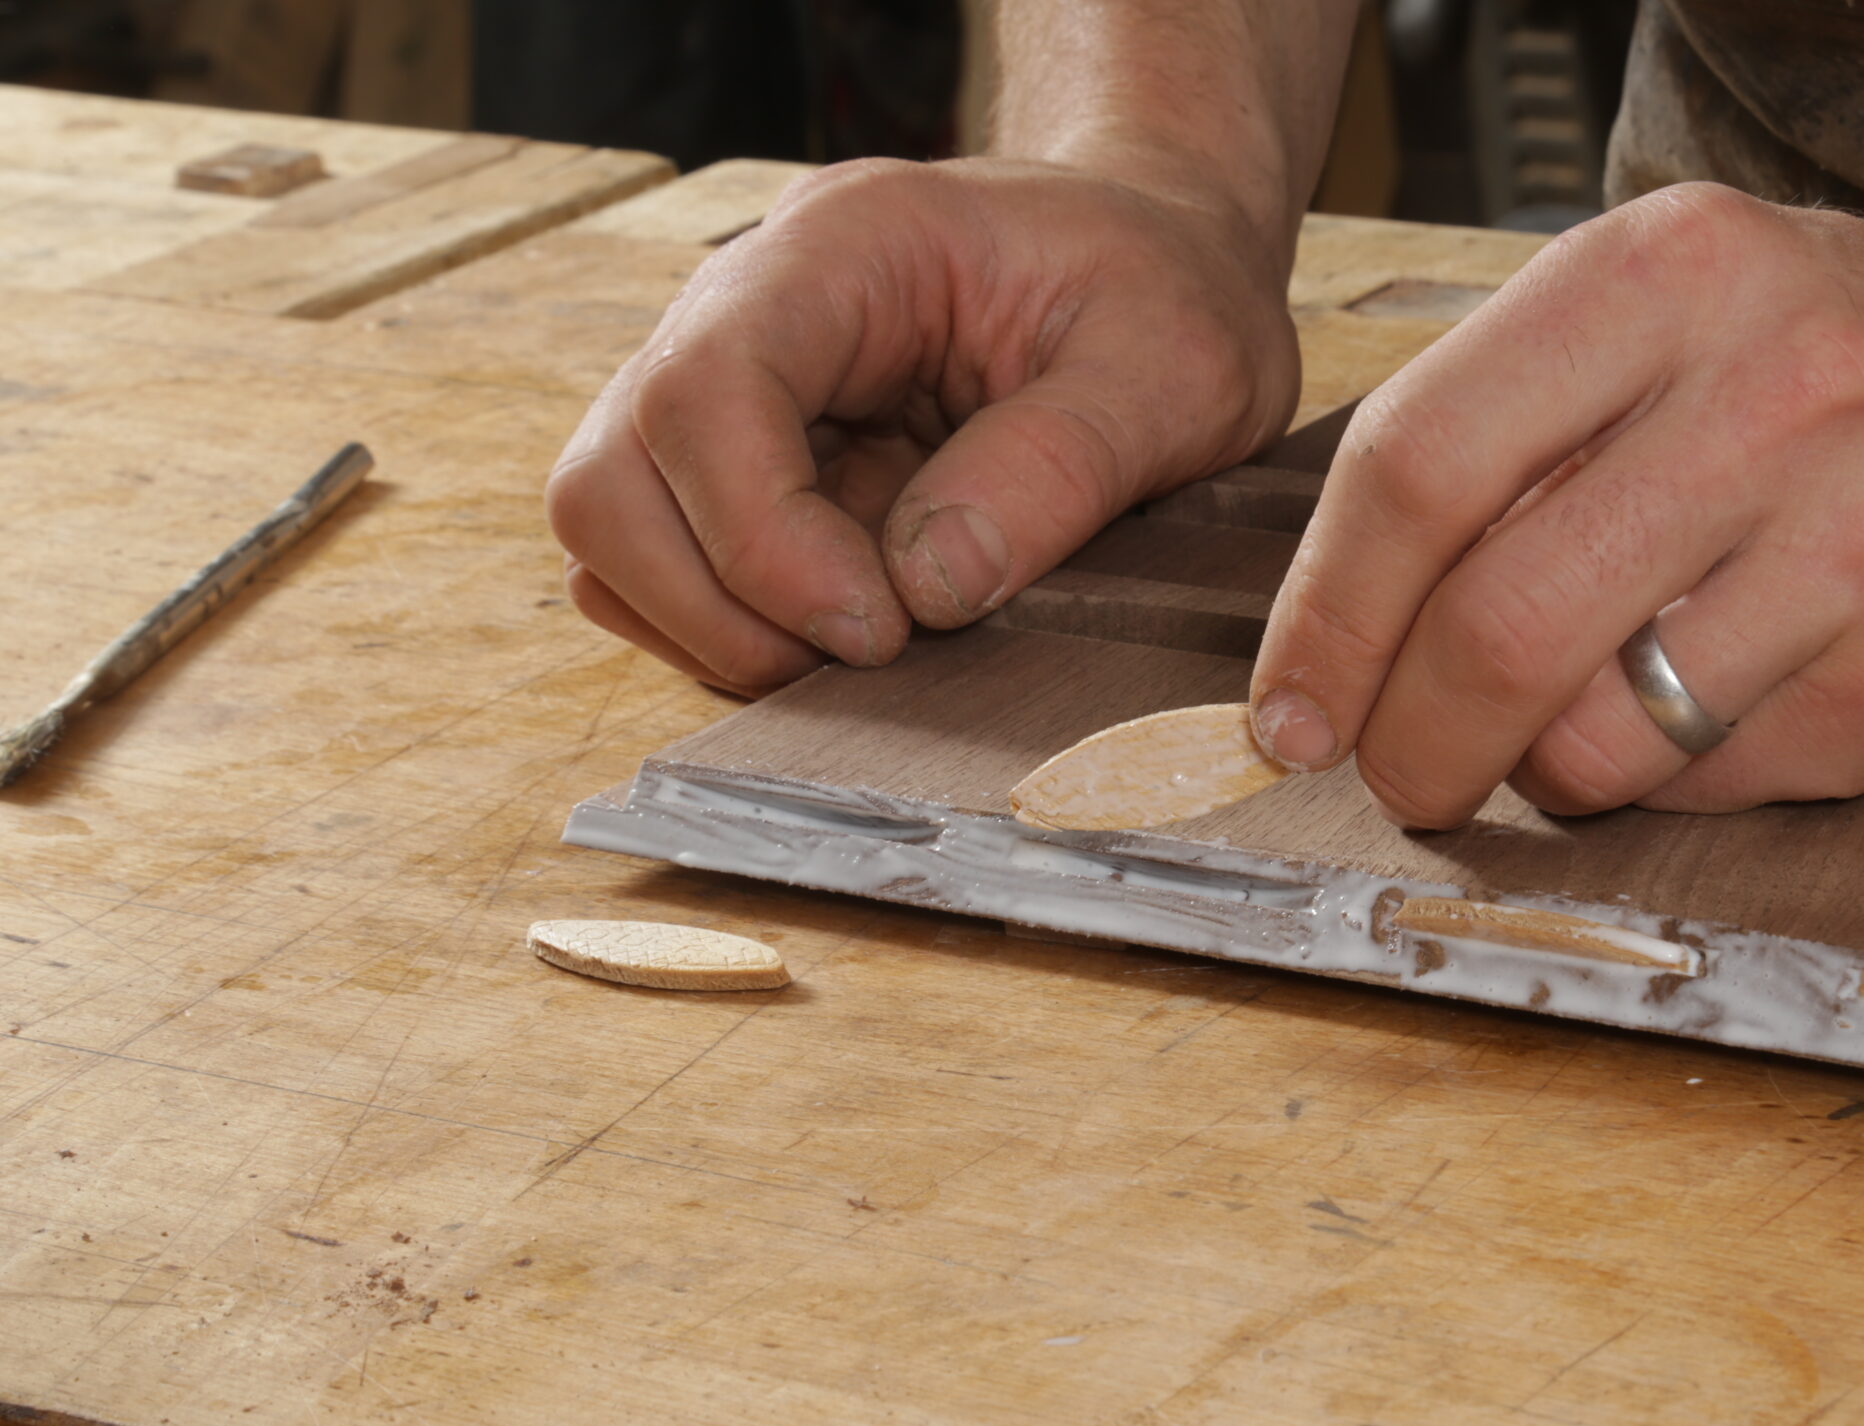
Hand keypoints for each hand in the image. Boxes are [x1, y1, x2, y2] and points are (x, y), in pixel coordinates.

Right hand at [548, 156, 1301, 691]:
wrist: (1157, 265)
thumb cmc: (1166, 291)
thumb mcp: (1176, 367)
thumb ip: (1060, 465)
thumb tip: (928, 588)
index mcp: (841, 250)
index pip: (702, 390)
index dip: (760, 537)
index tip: (878, 628)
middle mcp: (746, 315)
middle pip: (609, 478)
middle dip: (716, 606)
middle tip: (870, 658)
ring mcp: (730, 400)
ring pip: (614, 536)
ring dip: (714, 631)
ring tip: (868, 654)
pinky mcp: (745, 477)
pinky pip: (668, 576)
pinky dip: (735, 635)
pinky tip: (854, 640)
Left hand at [1247, 182, 1863, 825]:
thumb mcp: (1699, 317)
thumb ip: (1530, 433)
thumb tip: (1351, 633)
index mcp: (1673, 272)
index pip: (1417, 462)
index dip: (1324, 616)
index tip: (1290, 709)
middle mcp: (1769, 387)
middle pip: (1494, 626)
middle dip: (1413, 743)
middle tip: (1399, 780)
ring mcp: (1862, 534)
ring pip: (1600, 736)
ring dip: (1552, 773)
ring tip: (1592, 729)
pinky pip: (1720, 787)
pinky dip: (1683, 784)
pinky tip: (1741, 708)